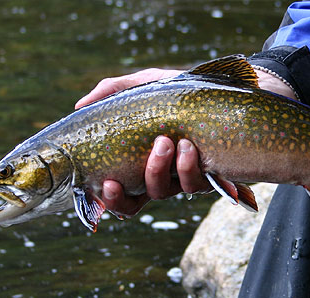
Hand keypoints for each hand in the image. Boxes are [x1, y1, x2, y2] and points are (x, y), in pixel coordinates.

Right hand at [78, 65, 296, 216]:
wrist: (229, 89)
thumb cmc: (183, 91)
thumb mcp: (147, 84)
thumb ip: (114, 91)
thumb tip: (80, 107)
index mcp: (141, 162)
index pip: (121, 193)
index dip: (110, 198)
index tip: (106, 182)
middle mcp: (162, 176)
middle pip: (139, 202)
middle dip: (135, 184)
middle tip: (143, 152)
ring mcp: (186, 178)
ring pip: (167, 193)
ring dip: (161, 170)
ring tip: (167, 141)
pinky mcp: (212, 176)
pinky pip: (197, 184)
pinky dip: (189, 167)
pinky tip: (189, 146)